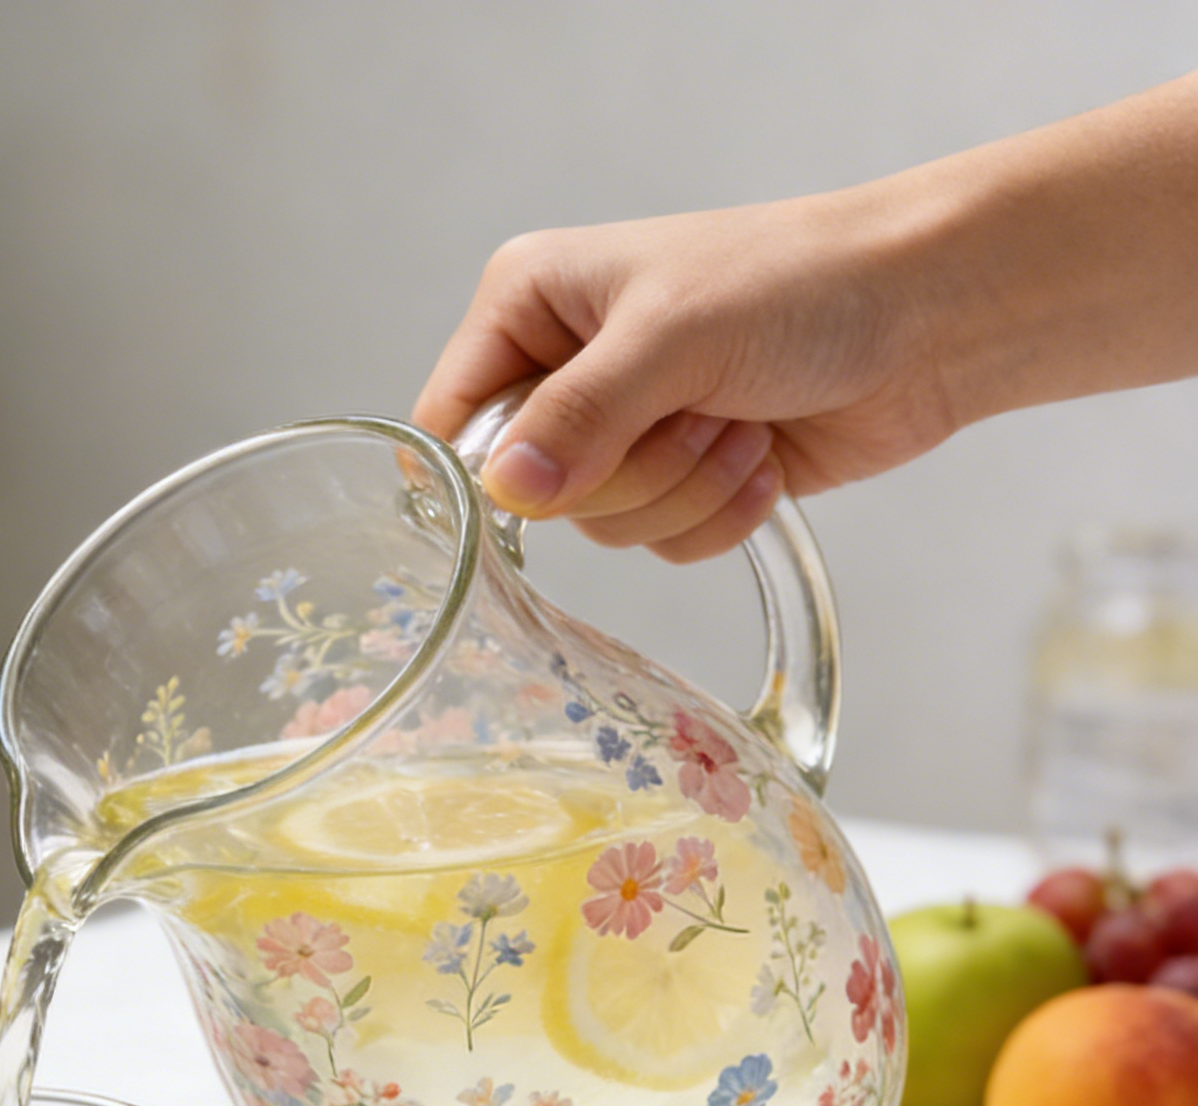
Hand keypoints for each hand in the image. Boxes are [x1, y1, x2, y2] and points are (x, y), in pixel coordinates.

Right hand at [413, 190, 960, 560]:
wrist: (930, 315)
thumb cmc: (804, 284)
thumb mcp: (675, 336)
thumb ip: (581, 414)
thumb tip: (506, 491)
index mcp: (529, 304)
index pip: (451, 422)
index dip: (497, 469)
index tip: (560, 472)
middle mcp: (564, 369)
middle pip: (530, 492)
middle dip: (630, 471)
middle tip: (696, 412)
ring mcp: (623, 429)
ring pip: (600, 528)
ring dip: (685, 490)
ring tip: (740, 423)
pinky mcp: (678, 482)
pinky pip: (658, 545)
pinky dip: (718, 515)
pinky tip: (762, 455)